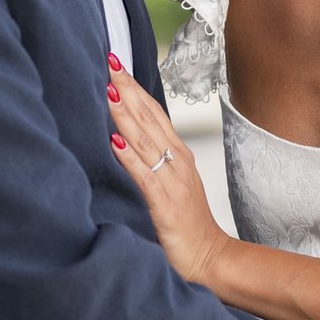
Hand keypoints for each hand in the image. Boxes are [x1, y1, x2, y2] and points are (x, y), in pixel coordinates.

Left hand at [104, 59, 232, 287]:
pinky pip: (144, 176)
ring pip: (145, 141)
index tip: (115, 63)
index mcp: (178, 154)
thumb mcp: (172, 183)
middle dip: (128, 89)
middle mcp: (177, 161)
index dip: (135, 87)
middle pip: (149, 118)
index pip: (154, 112)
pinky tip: (115, 141)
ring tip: (108, 90)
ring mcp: (173, 181)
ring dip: (125, 114)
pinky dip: (129, 157)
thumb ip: (153, 160)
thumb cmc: (187, 222)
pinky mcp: (165, 204)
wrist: (211, 257)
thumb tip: (126, 136)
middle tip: (108, 62)